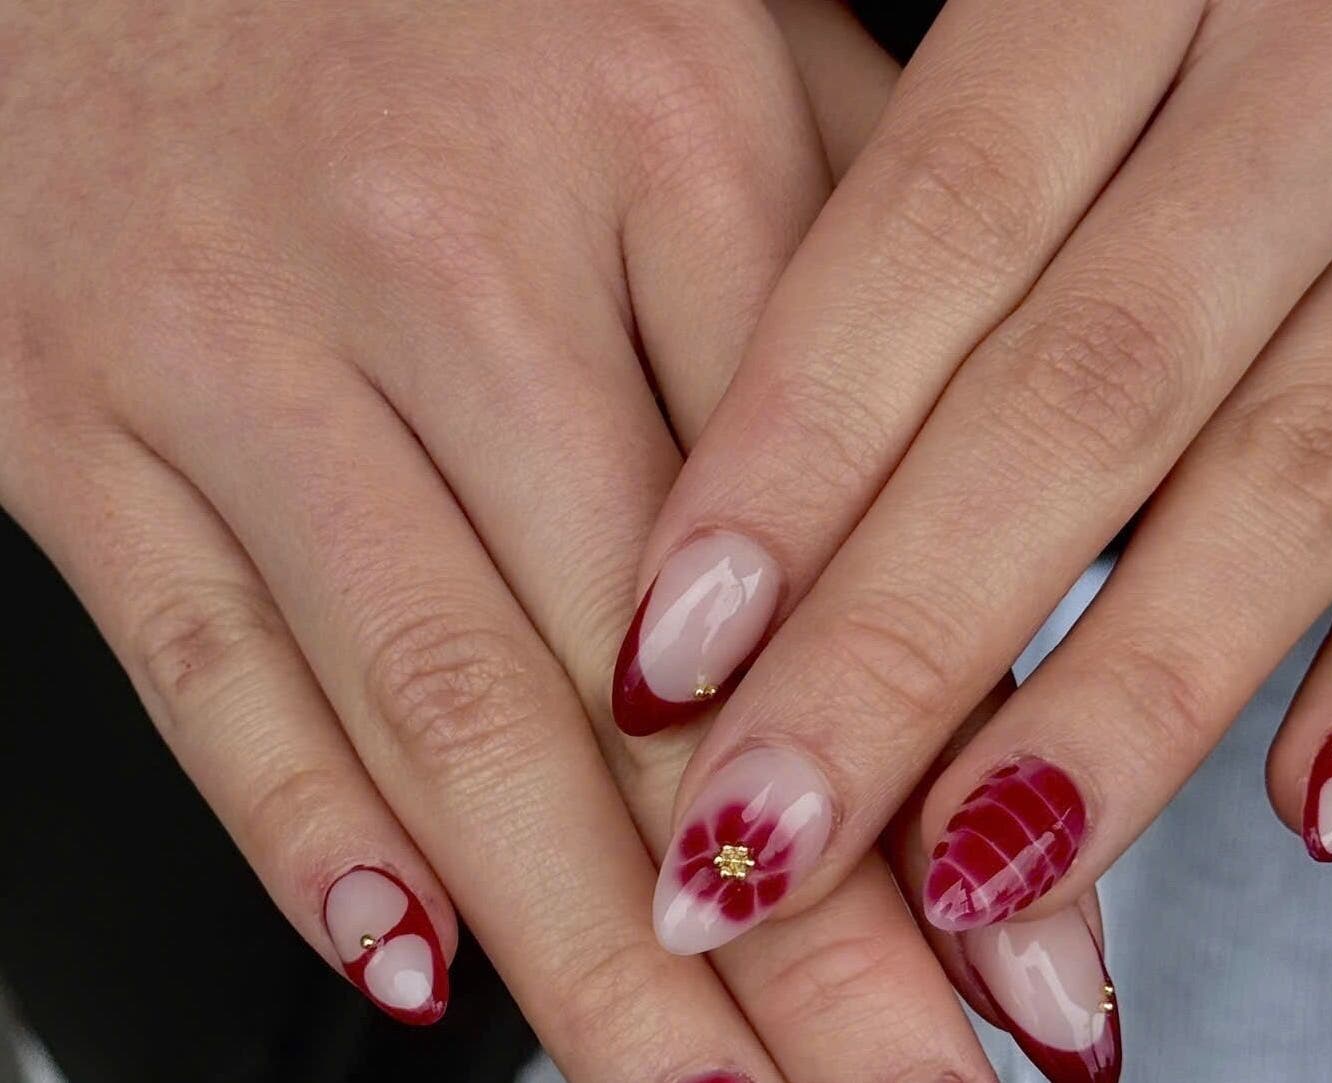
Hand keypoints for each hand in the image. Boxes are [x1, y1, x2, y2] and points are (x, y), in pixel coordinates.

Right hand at [0, 2, 995, 1078]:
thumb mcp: (701, 52)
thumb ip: (856, 269)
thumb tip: (1002, 539)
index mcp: (662, 124)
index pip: (834, 512)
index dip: (939, 764)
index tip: (1032, 957)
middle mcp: (453, 245)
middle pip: (654, 660)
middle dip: (795, 938)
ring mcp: (245, 338)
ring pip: (443, 706)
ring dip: (590, 955)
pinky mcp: (73, 410)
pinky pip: (204, 668)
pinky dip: (313, 844)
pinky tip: (425, 975)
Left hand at [617, 1, 1331, 1075]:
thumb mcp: (1059, 4)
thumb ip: (927, 201)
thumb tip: (730, 516)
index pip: (928, 232)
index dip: (790, 457)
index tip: (665, 658)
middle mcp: (1315, 80)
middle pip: (1079, 395)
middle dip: (905, 645)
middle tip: (758, 839)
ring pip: (1285, 479)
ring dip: (1120, 705)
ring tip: (975, 882)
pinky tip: (1311, 801)